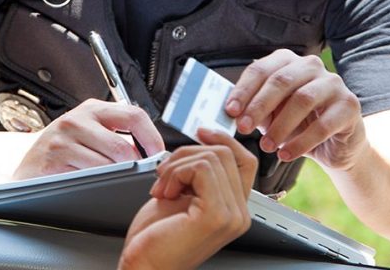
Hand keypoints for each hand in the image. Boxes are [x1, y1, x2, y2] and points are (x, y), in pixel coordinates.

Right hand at [13, 98, 164, 179]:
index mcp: (93, 109)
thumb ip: (116, 134)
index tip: (158, 155)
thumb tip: (151, 150)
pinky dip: (96, 184)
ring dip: (114, 178)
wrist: (29, 168)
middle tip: (135, 176)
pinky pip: (88, 176)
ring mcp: (64, 138)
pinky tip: (88, 182)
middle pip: (123, 146)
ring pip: (108, 165)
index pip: (134, 115)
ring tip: (107, 180)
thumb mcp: (90, 132)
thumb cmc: (63, 152)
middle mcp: (77, 119)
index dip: (152, 138)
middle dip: (134, 167)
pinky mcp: (54, 159)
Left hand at [118, 128, 256, 269]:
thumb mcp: (182, 194)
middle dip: (186, 154)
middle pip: (226, 153)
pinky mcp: (217, 215)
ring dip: (176, 166)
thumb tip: (202, 143)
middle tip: (165, 175)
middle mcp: (239, 214)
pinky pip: (201, 168)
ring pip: (211, 157)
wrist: (144, 266)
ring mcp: (231, 215)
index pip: (245, 161)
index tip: (202, 132)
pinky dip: (176, 173)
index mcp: (234, 208)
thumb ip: (200, 173)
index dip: (225, 140)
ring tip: (163, 188)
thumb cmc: (155, 238)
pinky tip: (165, 193)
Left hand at [225, 49, 366, 170]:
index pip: (261, 69)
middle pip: (281, 81)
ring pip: (302, 100)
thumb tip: (226, 113)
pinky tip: (286, 155)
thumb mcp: (269, 115)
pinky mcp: (350, 106)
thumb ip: (251, 109)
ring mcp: (334, 83)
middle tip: (243, 128)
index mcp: (288, 61)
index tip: (230, 111)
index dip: (243, 90)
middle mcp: (312, 66)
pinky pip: (323, 124)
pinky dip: (301, 142)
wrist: (335, 145)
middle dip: (259, 106)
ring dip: (280, 126)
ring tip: (267, 146)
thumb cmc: (296, 124)